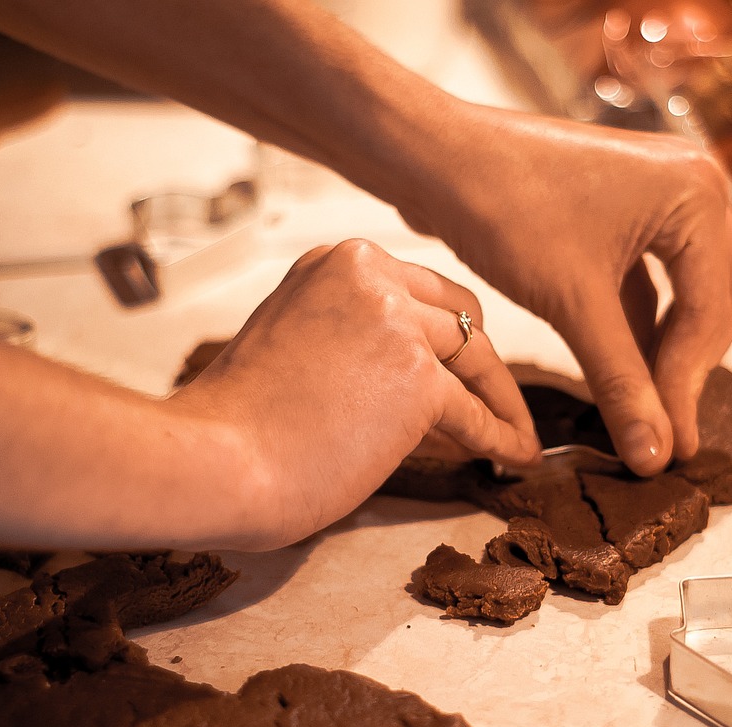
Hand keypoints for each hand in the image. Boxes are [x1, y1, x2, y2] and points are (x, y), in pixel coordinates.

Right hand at [169, 239, 540, 546]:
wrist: (215, 459)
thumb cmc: (239, 422)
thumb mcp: (294, 343)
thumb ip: (352, 340)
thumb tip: (425, 381)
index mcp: (336, 263)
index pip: (418, 291)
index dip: (446, 337)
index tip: (461, 369)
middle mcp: (370, 276)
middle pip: (459, 319)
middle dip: (483, 364)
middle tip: (497, 401)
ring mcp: (397, 322)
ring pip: (477, 361)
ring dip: (501, 402)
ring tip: (516, 435)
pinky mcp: (418, 379)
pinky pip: (476, 413)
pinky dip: (501, 437)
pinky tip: (516, 456)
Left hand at [401, 106, 731, 475]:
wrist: (434, 157)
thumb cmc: (504, 206)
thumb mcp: (572, 302)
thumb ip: (622, 382)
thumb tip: (656, 457)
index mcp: (696, 193)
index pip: (712, 309)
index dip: (688, 384)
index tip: (668, 446)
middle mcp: (693, 185)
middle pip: (719, 299)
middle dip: (691, 365)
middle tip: (664, 431)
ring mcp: (660, 195)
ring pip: (689, 293)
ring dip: (669, 350)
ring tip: (647, 412)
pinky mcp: (625, 211)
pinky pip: (652, 281)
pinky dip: (642, 329)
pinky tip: (624, 376)